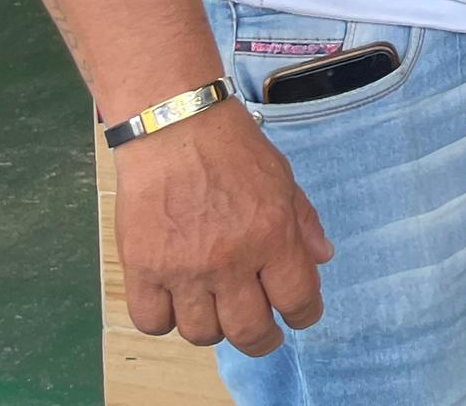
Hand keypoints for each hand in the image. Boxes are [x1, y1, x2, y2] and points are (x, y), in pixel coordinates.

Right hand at [113, 98, 332, 356]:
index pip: (297, 299)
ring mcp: (184, 268)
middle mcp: (230, 259)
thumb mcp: (283, 178)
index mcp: (272, 235)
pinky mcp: (142, 268)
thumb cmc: (233, 148)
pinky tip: (175, 300)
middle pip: (248, 331)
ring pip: (201, 334)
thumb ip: (303, 222)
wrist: (175, 125)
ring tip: (216, 309)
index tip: (300, 315)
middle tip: (261, 332)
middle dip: (261, 339)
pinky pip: (153, 321)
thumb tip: (323, 258)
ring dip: (213, 328)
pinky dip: (165, 319)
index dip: (304, 315)